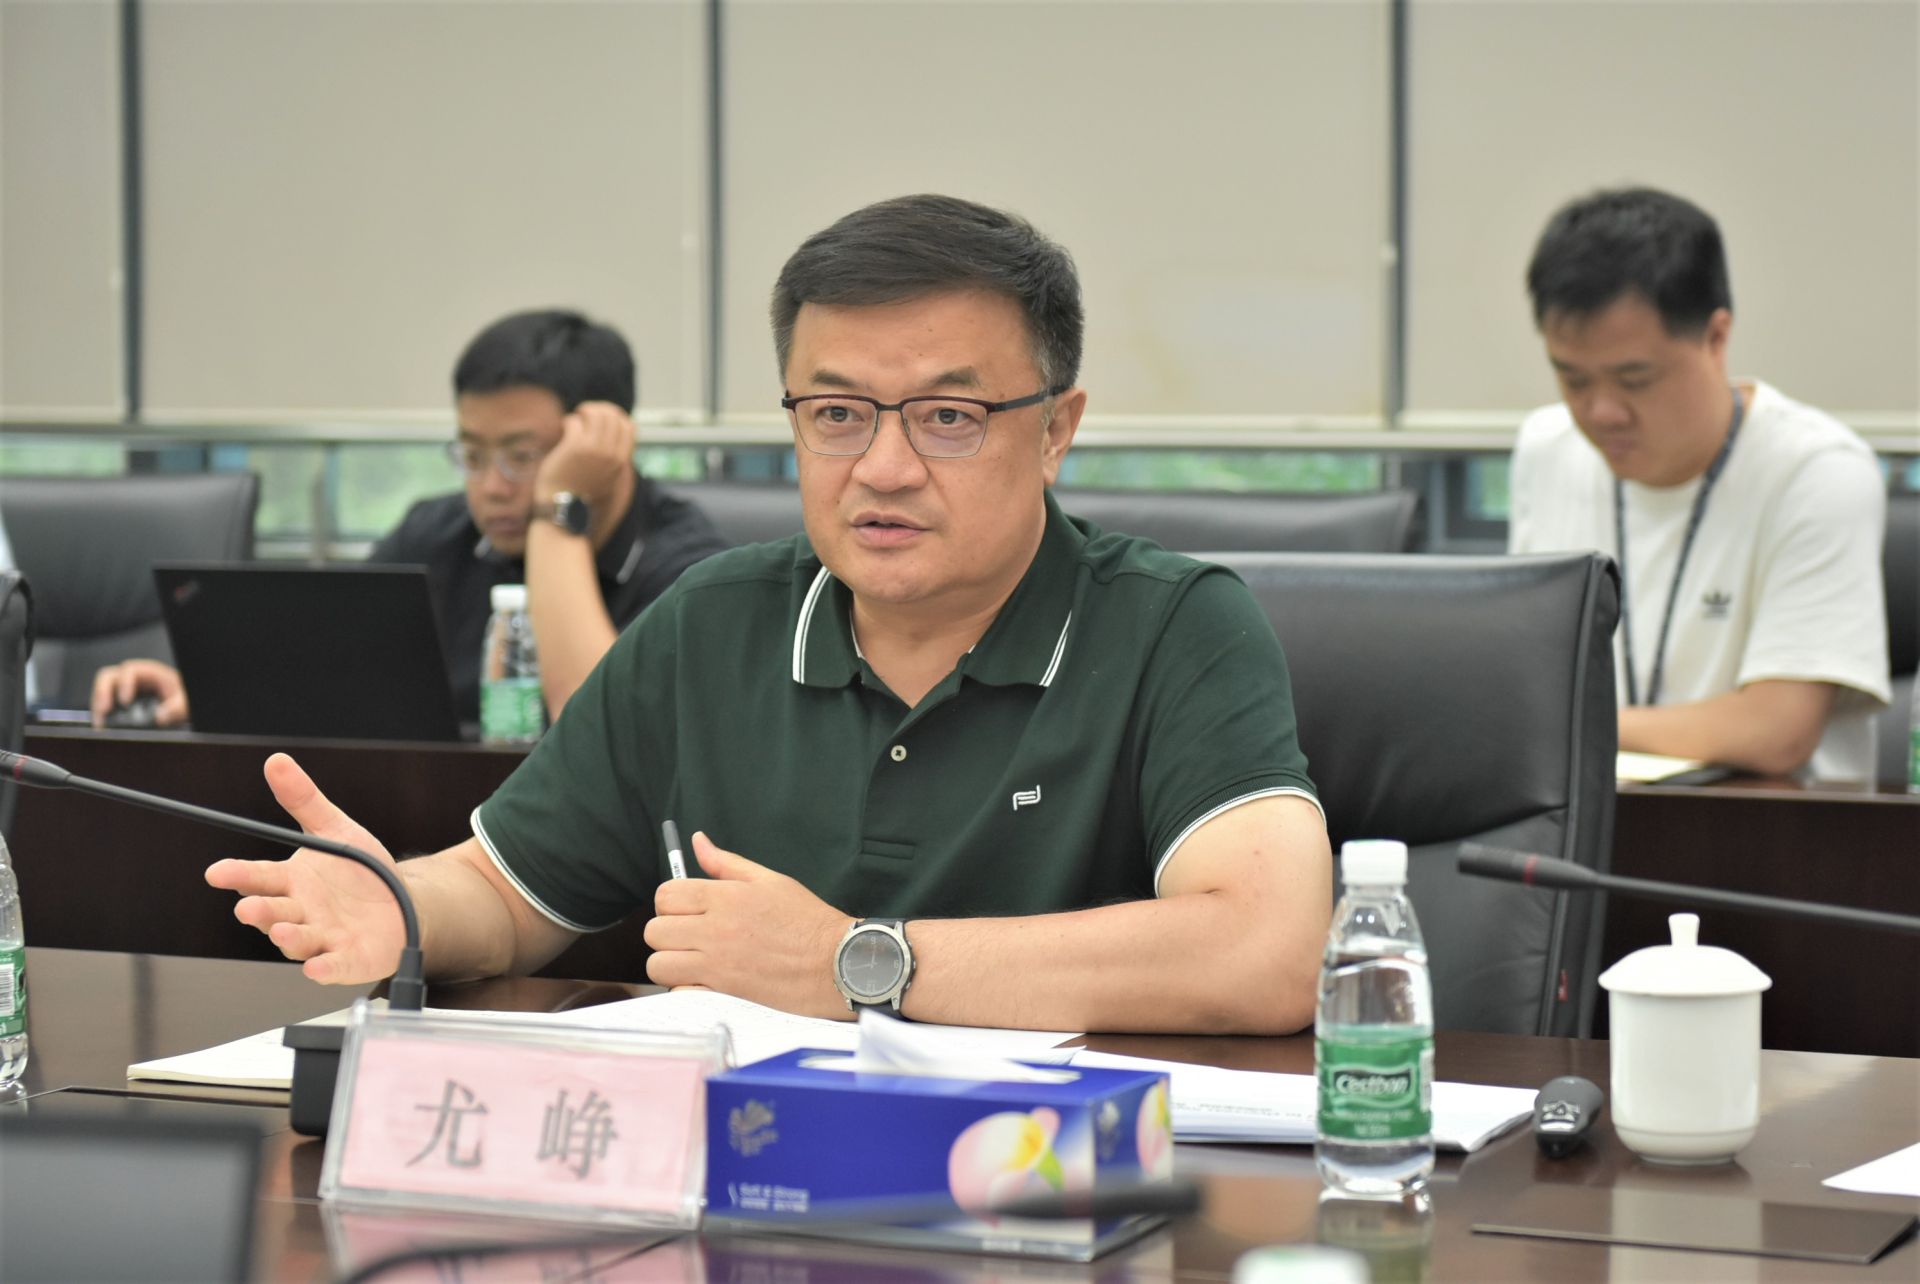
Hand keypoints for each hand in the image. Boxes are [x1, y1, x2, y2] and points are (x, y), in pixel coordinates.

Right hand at [90, 659, 188, 727]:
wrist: (180, 704)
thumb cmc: (182, 698)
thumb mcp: (184, 702)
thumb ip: (177, 708)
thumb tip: (160, 717)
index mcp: (149, 672)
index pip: (130, 670)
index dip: (125, 683)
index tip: (125, 701)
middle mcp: (132, 678)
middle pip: (108, 677)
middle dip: (102, 693)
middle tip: (103, 711)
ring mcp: (122, 689)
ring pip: (101, 690)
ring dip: (98, 706)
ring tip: (100, 723)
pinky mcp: (117, 702)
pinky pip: (103, 703)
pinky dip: (100, 714)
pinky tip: (102, 726)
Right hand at [205, 753, 405, 984]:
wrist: (402, 904)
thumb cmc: (361, 871)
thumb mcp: (335, 830)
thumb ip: (304, 800)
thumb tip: (276, 761)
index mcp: (292, 881)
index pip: (259, 877)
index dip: (238, 875)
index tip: (217, 872)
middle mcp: (301, 913)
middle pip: (273, 913)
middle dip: (259, 911)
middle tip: (247, 907)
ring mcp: (323, 939)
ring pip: (299, 941)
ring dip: (289, 938)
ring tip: (282, 930)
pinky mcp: (348, 960)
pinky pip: (334, 967)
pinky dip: (325, 968)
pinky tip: (317, 968)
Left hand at [533, 400, 634, 513]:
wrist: (564, 507)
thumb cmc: (582, 490)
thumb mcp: (608, 475)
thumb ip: (613, 456)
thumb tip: (612, 431)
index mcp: (621, 460)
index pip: (629, 426)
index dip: (617, 417)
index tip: (603, 418)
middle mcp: (610, 453)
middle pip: (612, 416)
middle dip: (598, 410)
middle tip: (585, 414)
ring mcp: (593, 449)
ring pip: (595, 414)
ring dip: (584, 412)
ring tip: (575, 419)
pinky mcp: (574, 447)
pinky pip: (574, 422)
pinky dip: (569, 421)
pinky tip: (565, 427)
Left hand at [644, 833, 853, 1018]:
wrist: (835, 962)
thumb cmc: (806, 920)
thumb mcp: (770, 880)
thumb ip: (726, 863)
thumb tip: (697, 841)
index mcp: (725, 897)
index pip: (665, 895)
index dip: (670, 902)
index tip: (685, 909)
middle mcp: (715, 929)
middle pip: (655, 930)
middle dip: (668, 932)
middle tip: (690, 935)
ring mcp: (716, 964)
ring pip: (658, 963)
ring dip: (671, 961)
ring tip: (693, 960)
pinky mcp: (722, 993)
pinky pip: (679, 991)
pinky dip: (687, 988)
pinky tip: (707, 981)